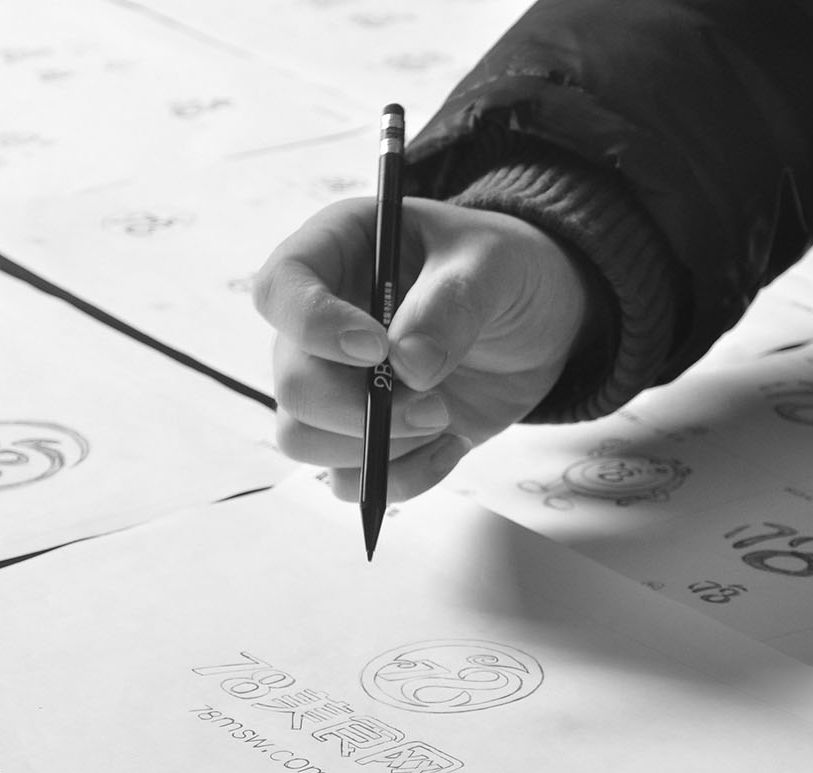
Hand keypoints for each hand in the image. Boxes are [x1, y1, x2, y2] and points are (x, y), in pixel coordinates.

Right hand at [253, 196, 591, 500]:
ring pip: (305, 440)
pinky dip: (403, 476)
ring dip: (380, 448)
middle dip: (360, 410)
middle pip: (293, 384)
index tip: (375, 348)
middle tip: (435, 406)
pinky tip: (451, 444)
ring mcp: (333, 384)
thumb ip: (452, 305)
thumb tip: (409, 369)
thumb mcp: (492, 265)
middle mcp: (317, 324)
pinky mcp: (361, 435)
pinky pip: (348, 479)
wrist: (534, 322)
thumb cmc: (501, 269)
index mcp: (334, 253)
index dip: (312, 325)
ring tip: (446, 418)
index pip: (278, 289)